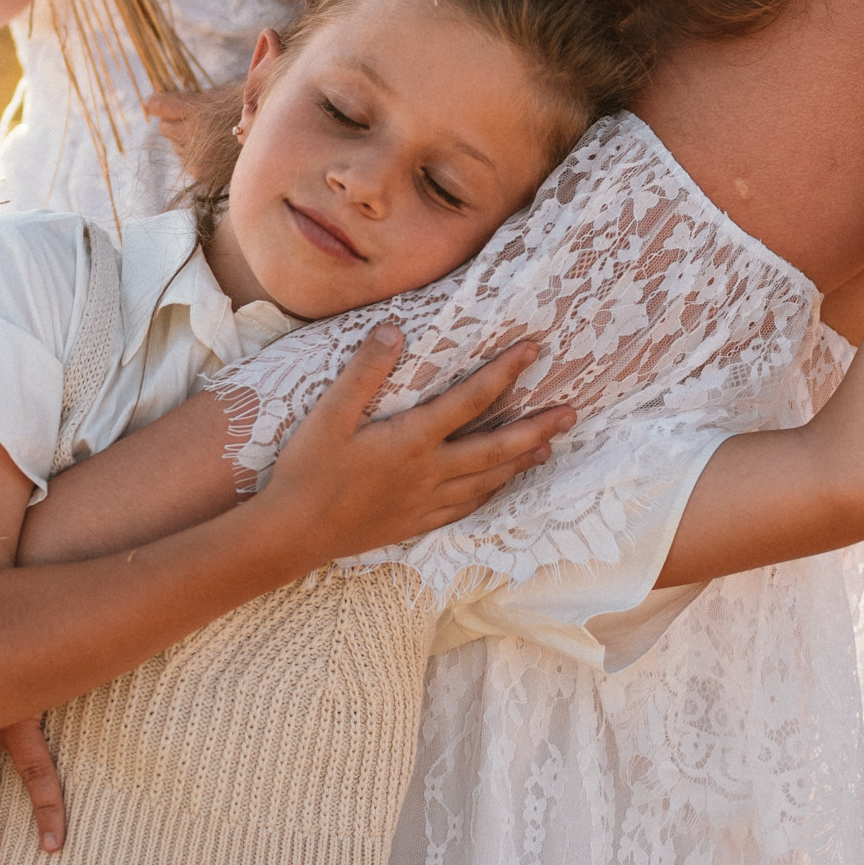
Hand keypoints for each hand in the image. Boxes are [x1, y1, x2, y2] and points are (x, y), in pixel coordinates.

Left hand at [144, 84, 239, 170]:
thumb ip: (183, 101)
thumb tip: (150, 104)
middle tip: (194, 119)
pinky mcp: (201, 173)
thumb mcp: (213, 96)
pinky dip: (193, 155)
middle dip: (174, 122)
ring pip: (173, 145)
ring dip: (184, 140)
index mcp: (198, 110)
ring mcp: (197, 157)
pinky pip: (184, 161)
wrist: (269, 137)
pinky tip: (212, 150)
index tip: (159, 104)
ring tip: (209, 135)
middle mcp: (194, 134)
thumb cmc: (240, 110)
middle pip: (163, 127)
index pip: (156, 106)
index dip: (157, 104)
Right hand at [252, 327, 573, 562]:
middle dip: (537, 428)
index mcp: (411, 440)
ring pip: (488, 480)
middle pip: (496, 447)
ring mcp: (426, 502)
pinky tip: (499, 486)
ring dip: (522, 461)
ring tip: (549, 447)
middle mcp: (429, 473)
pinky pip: (467, 506)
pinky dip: (492, 492)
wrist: (292, 534)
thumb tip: (394, 330)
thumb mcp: (329, 415)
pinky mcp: (417, 522)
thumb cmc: (307, 471)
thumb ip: (364, 372)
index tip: (533, 349)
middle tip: (571, 413)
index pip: (470, 399)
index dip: (504, 372)